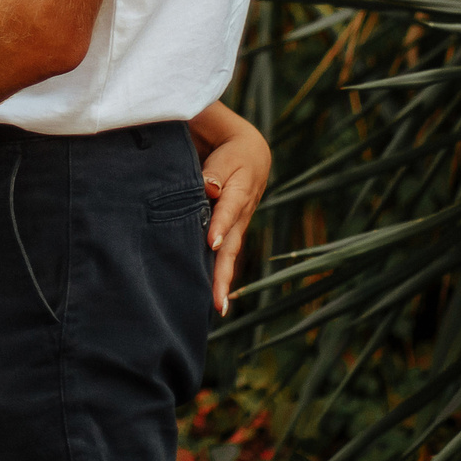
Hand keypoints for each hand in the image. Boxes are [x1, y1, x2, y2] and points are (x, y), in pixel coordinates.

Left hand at [200, 114, 271, 314]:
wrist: (250, 154)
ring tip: (216, 307)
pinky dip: (219, 274)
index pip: (228, 210)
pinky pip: (226, 255)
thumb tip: (210, 190)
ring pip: (229, 256)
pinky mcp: (231, 231)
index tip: (212, 242)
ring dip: (222, 280)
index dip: (219, 225)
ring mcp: (237, 225)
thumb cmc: (231, 153)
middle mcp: (241, 214)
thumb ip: (214, 172)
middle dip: (223, 273)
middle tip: (217, 300)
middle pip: (231, 246)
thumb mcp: (226, 155)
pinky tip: (211, 295)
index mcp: (240, 192)